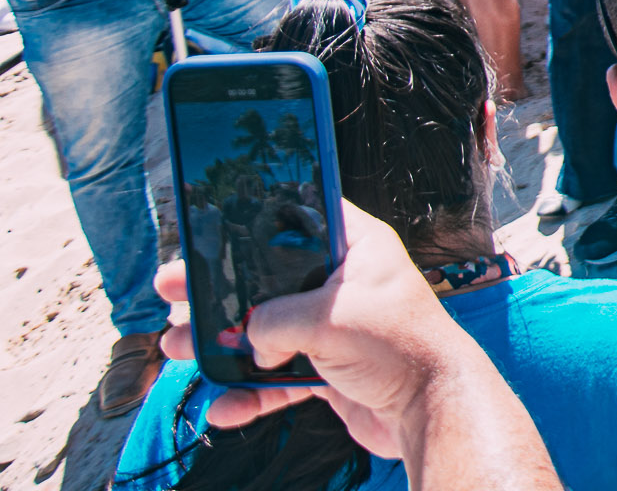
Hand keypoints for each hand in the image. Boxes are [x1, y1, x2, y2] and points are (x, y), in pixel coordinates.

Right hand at [158, 204, 475, 461]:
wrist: (431, 409)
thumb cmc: (399, 346)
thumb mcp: (326, 318)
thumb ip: (273, 320)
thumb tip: (247, 339)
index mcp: (357, 249)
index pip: (301, 220)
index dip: (254, 225)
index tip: (207, 232)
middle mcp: (346, 284)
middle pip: (270, 281)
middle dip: (219, 292)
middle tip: (172, 292)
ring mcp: (337, 328)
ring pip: (266, 332)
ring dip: (221, 344)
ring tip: (174, 347)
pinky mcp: (331, 370)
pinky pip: (280, 379)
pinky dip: (251, 394)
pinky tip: (223, 407)